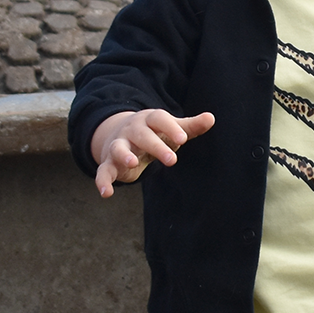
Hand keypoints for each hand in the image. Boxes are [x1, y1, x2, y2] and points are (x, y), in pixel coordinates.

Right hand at [92, 108, 214, 197]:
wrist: (121, 134)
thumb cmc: (154, 133)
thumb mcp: (171, 129)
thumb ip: (190, 126)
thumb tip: (211, 118)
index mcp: (149, 120)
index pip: (159, 119)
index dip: (171, 128)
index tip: (183, 139)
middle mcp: (132, 131)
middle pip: (142, 135)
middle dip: (155, 146)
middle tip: (172, 160)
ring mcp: (118, 145)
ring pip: (118, 148)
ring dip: (124, 155)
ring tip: (133, 164)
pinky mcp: (109, 163)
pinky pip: (103, 171)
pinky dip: (102, 181)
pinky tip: (106, 193)